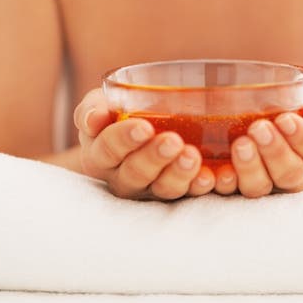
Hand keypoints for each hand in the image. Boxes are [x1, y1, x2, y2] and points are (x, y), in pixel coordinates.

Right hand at [73, 88, 216, 200]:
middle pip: (137, 173)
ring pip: (163, 189)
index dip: (124, 139)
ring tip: (193, 157)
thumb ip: (92, 110)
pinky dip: (199, 186)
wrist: (131, 132)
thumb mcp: (98, 106)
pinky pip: (188, 195)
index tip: (144, 127)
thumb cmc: (113, 114)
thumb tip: (95, 118)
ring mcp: (151, 189)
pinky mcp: (176, 192)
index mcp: (100, 155)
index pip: (108, 149)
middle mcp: (123, 177)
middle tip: (173, 141)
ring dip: (179, 174)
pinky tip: (211, 176)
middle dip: (155, 157)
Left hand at [208, 91, 302, 198]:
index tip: (285, 119)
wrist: (247, 107)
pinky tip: (218, 172)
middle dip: (275, 152)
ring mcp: (260, 182)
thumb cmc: (284, 105)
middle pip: (290, 174)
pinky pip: (227, 192)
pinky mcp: (232, 186)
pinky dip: (224, 182)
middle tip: (259, 129)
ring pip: (259, 188)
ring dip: (250, 168)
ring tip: (239, 144)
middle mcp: (288, 175)